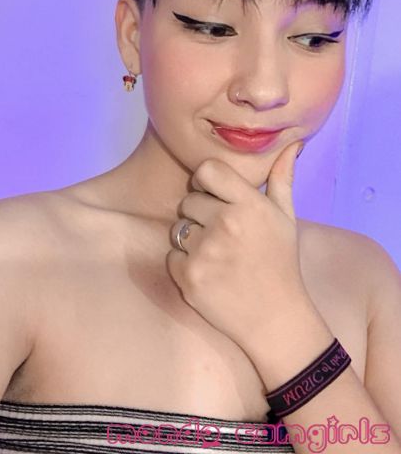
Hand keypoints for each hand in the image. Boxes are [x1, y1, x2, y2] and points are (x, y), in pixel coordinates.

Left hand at [166, 141, 309, 352]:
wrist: (275, 319)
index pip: (206, 170)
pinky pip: (171, 256)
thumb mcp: (286, 218)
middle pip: (188, 200)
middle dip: (200, 214)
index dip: (205, 182)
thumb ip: (282, 178)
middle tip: (221, 233)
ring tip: (216, 254)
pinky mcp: (189, 277)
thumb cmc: (281, 263)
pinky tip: (209, 273)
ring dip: (191, 239)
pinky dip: (184, 264)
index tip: (214, 197)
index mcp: (249, 205)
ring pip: (178, 228)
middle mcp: (226, 224)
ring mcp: (205, 252)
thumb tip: (292, 144)